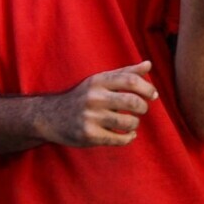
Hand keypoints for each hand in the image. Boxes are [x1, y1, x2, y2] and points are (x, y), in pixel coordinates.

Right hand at [43, 61, 158, 146]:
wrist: (50, 116)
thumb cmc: (82, 97)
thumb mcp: (100, 81)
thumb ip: (125, 72)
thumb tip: (148, 64)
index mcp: (98, 81)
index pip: (130, 80)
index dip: (147, 88)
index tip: (153, 95)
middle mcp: (94, 98)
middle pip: (132, 101)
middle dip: (143, 107)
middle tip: (141, 109)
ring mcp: (91, 117)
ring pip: (128, 122)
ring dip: (135, 123)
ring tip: (131, 123)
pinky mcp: (89, 135)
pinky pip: (119, 139)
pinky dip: (129, 137)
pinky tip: (128, 135)